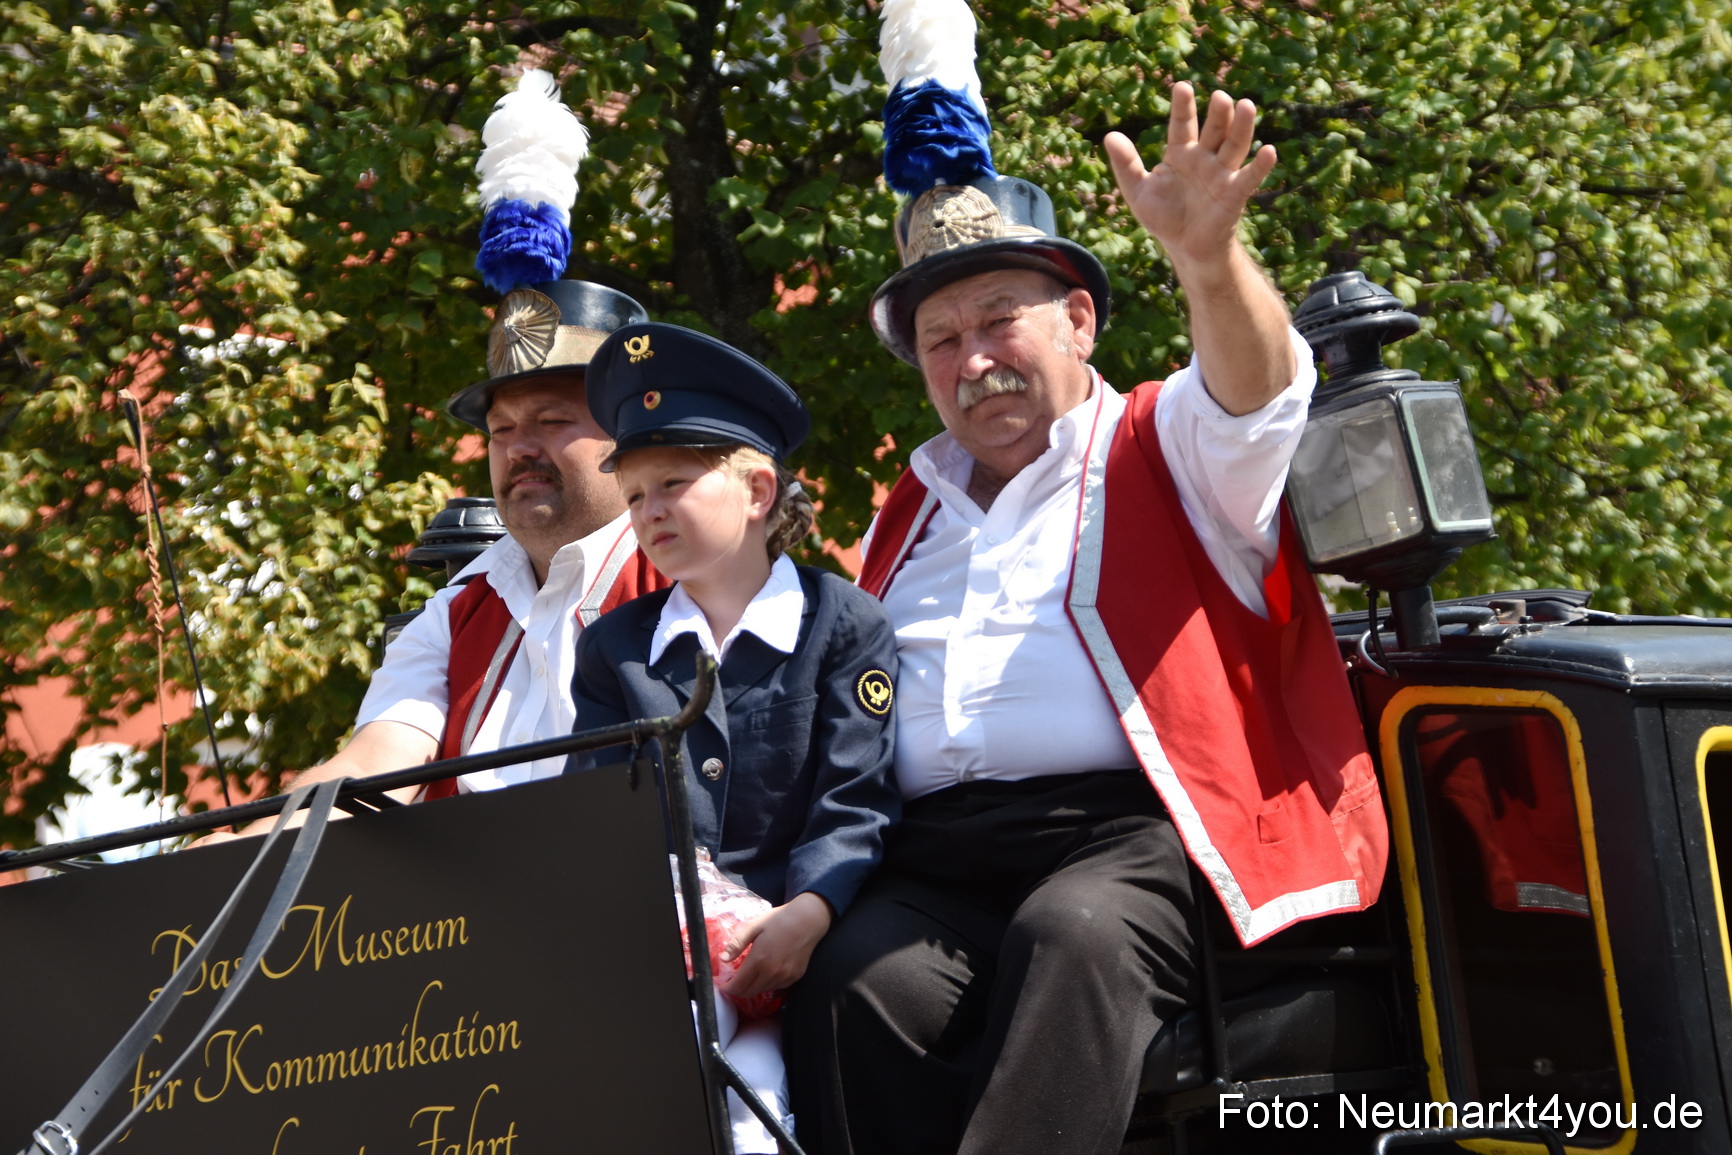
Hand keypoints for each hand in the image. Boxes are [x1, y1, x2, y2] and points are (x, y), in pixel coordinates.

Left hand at [716, 891, 833, 999]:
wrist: (808, 920)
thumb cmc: (778, 920)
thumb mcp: (754, 926)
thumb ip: (736, 943)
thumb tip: (723, 959)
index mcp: (759, 960)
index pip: (739, 985)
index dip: (728, 988)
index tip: (723, 986)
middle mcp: (772, 973)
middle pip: (749, 992)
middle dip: (738, 991)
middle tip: (733, 985)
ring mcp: (785, 977)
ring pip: (763, 991)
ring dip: (752, 988)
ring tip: (748, 978)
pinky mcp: (795, 977)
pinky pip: (776, 988)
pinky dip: (767, 985)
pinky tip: (765, 975)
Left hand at [1104, 82, 1276, 276]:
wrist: (1185, 248)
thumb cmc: (1164, 216)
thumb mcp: (1138, 191)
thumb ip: (1126, 164)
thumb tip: (1109, 136)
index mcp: (1181, 153)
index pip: (1182, 124)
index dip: (1183, 107)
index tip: (1181, 86)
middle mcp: (1204, 158)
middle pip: (1214, 130)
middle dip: (1218, 113)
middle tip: (1219, 96)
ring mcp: (1222, 174)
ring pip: (1235, 145)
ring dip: (1242, 127)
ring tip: (1246, 105)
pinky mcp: (1234, 194)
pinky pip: (1249, 178)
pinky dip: (1261, 165)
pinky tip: (1269, 151)